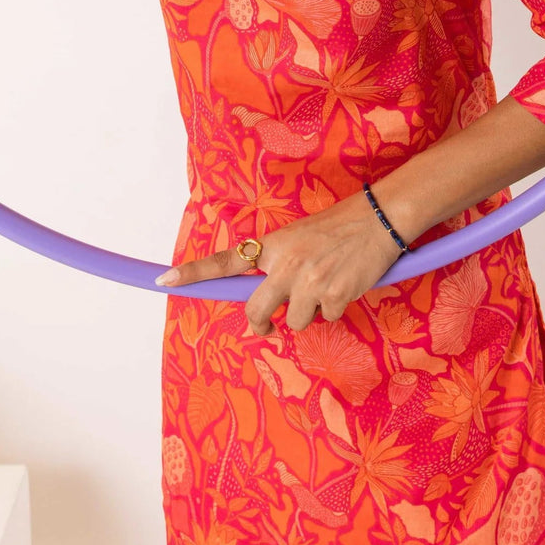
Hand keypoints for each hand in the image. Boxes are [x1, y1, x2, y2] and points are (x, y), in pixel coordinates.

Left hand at [155, 186, 406, 335]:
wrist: (378, 218)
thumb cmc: (338, 226)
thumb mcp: (299, 237)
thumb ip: (279, 264)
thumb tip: (270, 296)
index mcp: (273, 246)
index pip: (227, 261)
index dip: (194, 273)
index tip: (165, 281)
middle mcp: (287, 265)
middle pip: (258, 310)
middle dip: (261, 323)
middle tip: (266, 326)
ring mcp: (310, 284)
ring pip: (297, 320)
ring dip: (310, 311)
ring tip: (327, 286)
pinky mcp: (335, 297)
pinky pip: (327, 318)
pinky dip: (336, 308)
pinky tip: (345, 286)